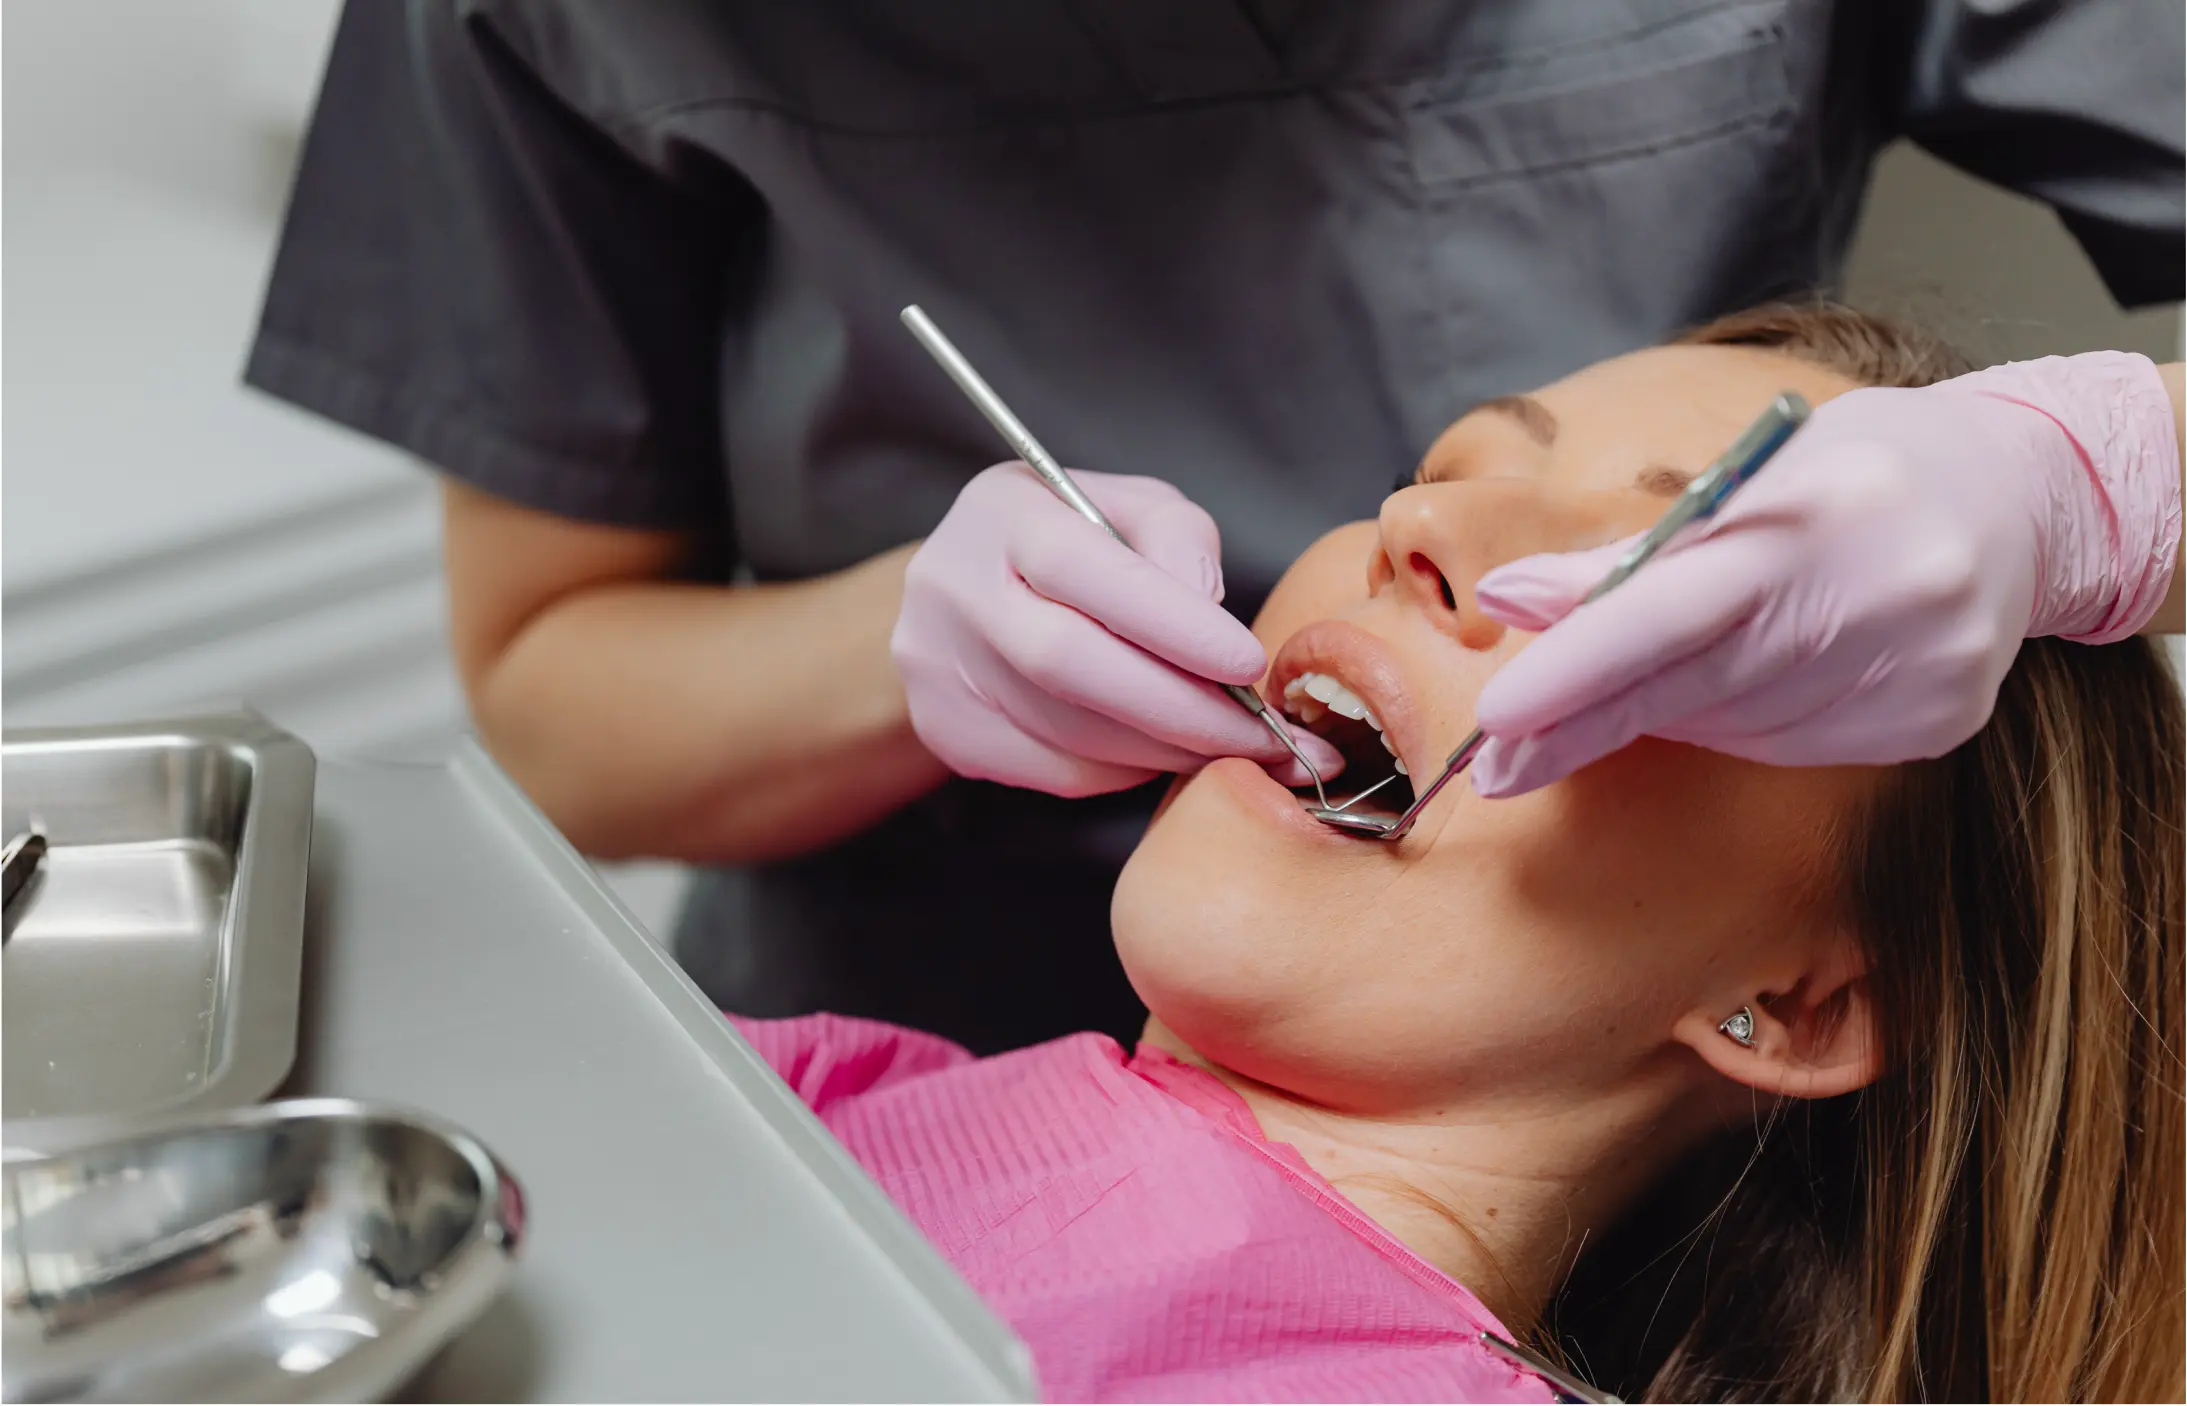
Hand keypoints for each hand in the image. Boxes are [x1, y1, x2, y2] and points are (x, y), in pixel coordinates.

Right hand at [893, 463, 1342, 796]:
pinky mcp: (947, 730)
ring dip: (1166, 749)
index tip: (1250, 664)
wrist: (962, 592)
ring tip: (1235, 748)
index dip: (1173, 625)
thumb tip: (1207, 610)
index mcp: (1004, 514)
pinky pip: (1055, 772)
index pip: (1087, 572)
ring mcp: (939, 667)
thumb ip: (1177, 538)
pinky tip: (1165, 752)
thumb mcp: (1129, 507)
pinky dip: (1126, 770)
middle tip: (1266, 739)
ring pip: (1068, 731)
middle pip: (1070, 664)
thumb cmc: (1070, 540)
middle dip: (1182, 709)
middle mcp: (955, 588)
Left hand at [1465, 353, 2180, 796]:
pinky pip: (1796, 746)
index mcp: (1819, 510)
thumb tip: (1508, 597)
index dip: (1580, 667)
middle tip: (1494, 761)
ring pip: (1737, 726)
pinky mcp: (1939, 719)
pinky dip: (1741, 724)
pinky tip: (1744, 684)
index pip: (1673, 609)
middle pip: (1694, 685)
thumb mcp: (1749, 475)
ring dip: (1665, 714)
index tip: (1499, 716)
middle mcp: (1883, 593)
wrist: (2024, 492)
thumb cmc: (1857, 470)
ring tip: (1645, 682)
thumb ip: (1631, 552)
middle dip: (1583, 725)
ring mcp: (1921, 666)